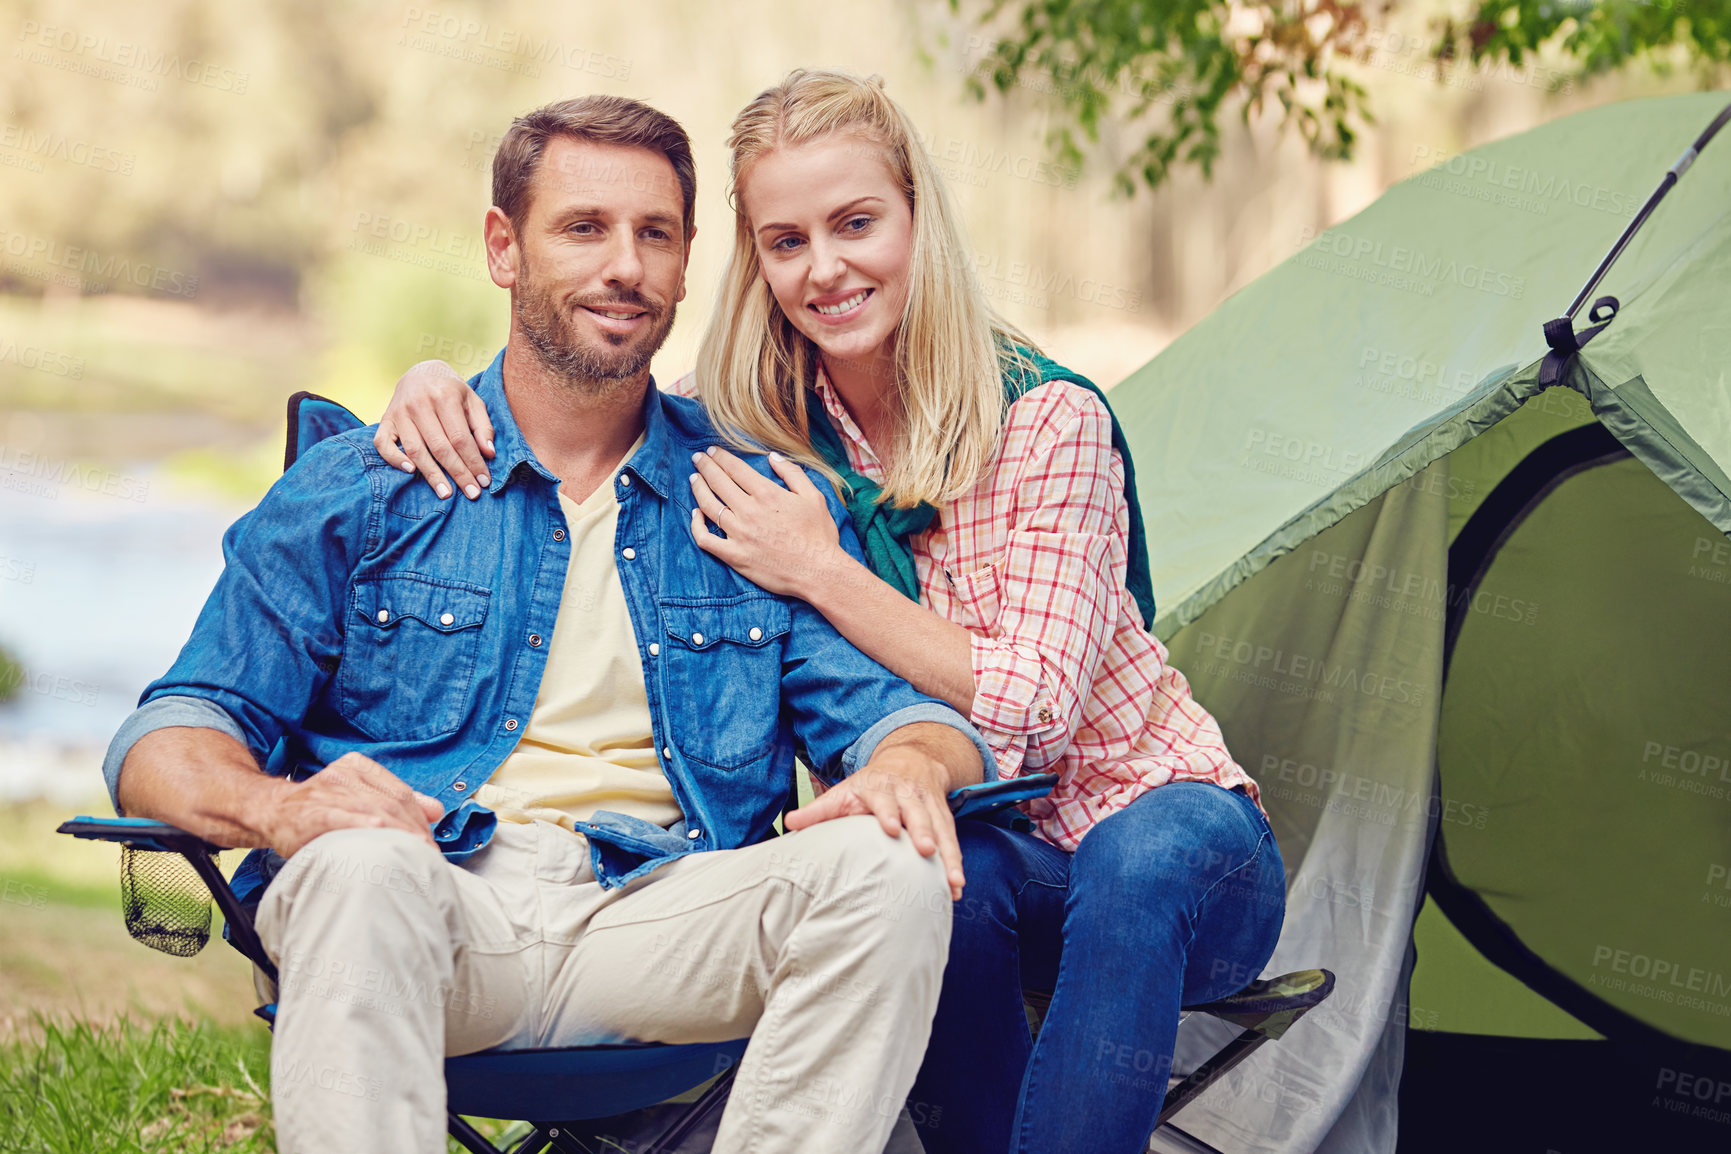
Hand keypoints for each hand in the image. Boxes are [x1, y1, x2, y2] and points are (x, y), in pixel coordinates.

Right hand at [257, 751, 443, 857]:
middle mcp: (344, 775)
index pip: (400, 793)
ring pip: (372, 810)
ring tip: (414, 854)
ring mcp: (327, 792)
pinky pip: (340, 817)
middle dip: (413, 831)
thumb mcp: (357, 795)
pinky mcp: (312, 811)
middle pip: (391, 803)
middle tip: (427, 856)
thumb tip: (436, 810)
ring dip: (397, 833)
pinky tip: (377, 832)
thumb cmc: (318, 808)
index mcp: (359, 767)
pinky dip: (361, 824)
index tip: (430, 842)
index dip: (419, 820)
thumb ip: (396, 800)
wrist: (271, 810)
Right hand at [374, 360, 495, 499]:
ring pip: (415, 449)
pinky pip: (383, 444)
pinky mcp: (385, 419)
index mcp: (444, 396)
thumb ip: (483, 426)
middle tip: (471, 494)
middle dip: (458, 473)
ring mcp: (399, 412)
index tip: (483, 481)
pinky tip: (411, 472)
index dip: (473, 462)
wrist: (420, 372)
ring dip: (431, 474)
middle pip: (440, 447)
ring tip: (446, 493)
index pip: (460, 438)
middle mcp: (419, 404)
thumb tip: (489, 454)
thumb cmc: (451, 391)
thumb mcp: (472, 400)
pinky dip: (394, 459)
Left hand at [689, 447, 844, 598]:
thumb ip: (792, 473)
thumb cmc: (819, 535)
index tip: (712, 450)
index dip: (720, 457)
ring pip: (708, 506)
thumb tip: (772, 457)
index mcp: (767, 494)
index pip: (735, 468)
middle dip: (705, 466)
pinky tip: (695, 514)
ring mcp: (739, 534)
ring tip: (694, 479)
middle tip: (697, 458)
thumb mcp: (813, 496)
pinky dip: (696, 525)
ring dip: (698, 489)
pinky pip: (706, 539)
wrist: (818, 572)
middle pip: (718, 482)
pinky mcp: (734, 556)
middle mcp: (749, 511)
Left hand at [785, 746, 965, 899]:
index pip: (884, 799)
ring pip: (942, 828)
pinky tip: (957, 885)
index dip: (888, 812)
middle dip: (924, 831)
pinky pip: (952, 838)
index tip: (891, 829)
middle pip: (918, 812)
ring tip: (953, 881)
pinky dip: (956, 861)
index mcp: (880, 787)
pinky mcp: (944, 815)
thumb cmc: (870, 786)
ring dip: (949, 854)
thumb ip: (818, 810)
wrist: (910, 759)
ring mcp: (929, 804)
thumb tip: (788, 823)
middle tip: (926, 851)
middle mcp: (908, 793)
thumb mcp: (844, 792)